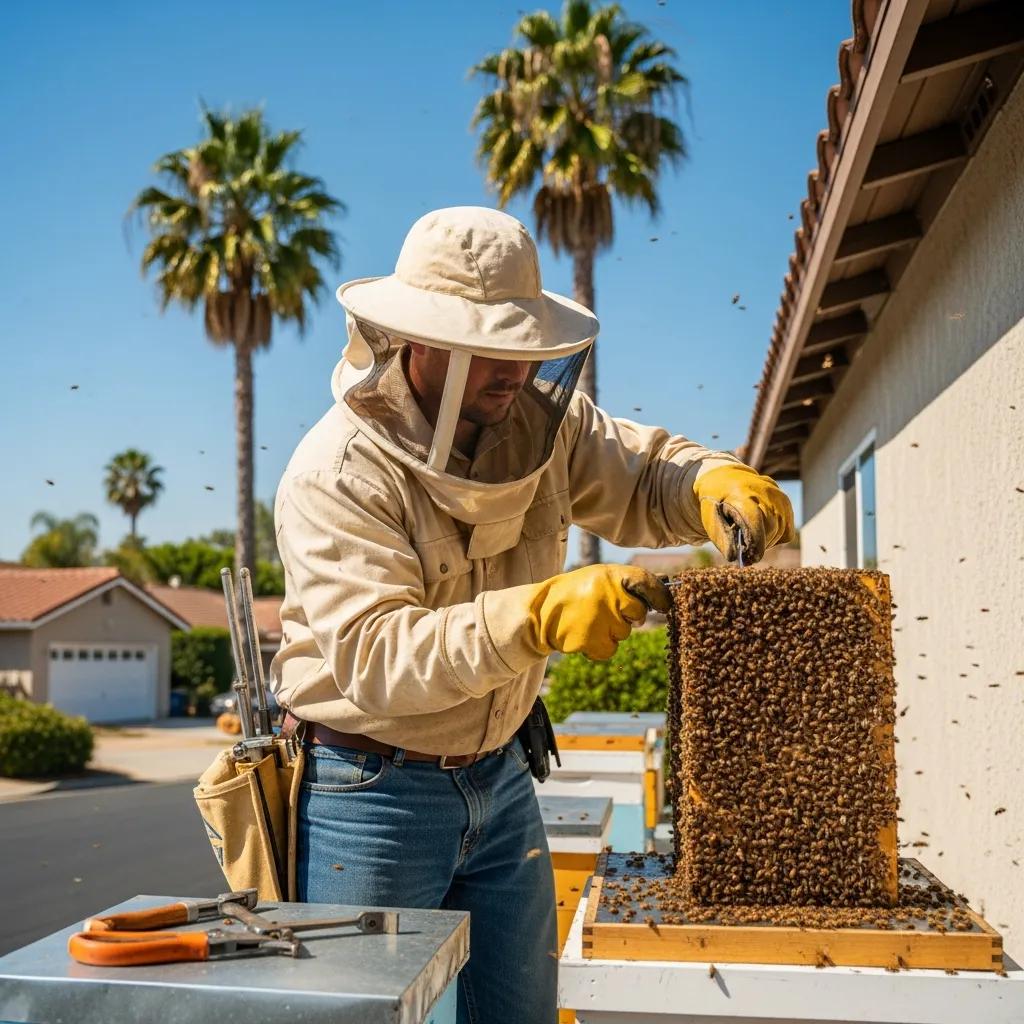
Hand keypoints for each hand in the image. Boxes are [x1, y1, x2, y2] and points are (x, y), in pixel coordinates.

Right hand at [525, 564, 669, 660]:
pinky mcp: (593, 641)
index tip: (664, 605)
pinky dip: (600, 646)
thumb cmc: (576, 593)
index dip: (659, 595)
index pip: (646, 582)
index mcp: (610, 575)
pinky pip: (611, 649)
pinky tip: (585, 634)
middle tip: (607, 611)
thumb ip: (627, 583)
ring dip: (611, 631)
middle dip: (628, 616)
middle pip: (638, 614)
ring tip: (589, 620)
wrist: (540, 611)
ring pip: (624, 633)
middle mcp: (608, 595)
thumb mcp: (599, 578)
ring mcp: (601, 619)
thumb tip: (665, 590)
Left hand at [694, 464, 794, 563]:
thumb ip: (722, 539)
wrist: (722, 479)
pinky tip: (760, 532)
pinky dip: (776, 536)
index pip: (756, 520)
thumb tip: (735, 557)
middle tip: (746, 552)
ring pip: (781, 530)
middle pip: (771, 528)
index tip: (750, 559)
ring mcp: (777, 494)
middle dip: (759, 545)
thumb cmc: (714, 503)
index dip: (756, 543)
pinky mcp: (784, 500)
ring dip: (767, 542)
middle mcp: (764, 491)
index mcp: (741, 494)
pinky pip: (787, 528)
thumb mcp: (710, 519)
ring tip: (750, 539)